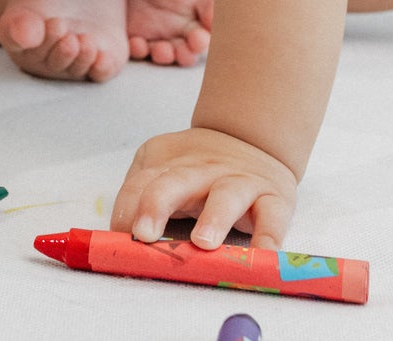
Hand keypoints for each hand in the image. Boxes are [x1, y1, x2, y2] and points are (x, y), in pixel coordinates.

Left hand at [110, 126, 296, 251]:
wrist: (251, 138)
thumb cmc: (198, 168)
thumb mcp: (164, 169)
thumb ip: (142, 194)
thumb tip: (120, 236)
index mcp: (169, 165)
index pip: (141, 183)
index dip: (127, 207)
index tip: (118, 235)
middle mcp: (202, 171)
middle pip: (175, 181)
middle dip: (156, 205)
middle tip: (144, 234)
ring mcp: (239, 183)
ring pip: (226, 196)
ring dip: (214, 218)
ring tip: (203, 243)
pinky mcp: (273, 199)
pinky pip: (272, 217)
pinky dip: (269, 236)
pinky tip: (263, 253)